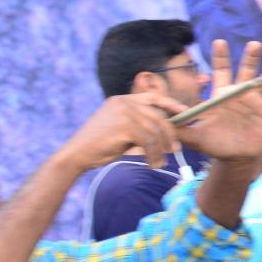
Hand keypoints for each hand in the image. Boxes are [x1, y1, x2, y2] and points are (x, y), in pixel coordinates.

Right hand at [58, 92, 187, 173]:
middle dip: (169, 134)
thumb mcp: (120, 129)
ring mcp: (125, 112)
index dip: (171, 104)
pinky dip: (153, 155)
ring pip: (155, 131)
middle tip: (175, 149)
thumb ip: (138, 125)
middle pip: (158, 116)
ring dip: (160, 150)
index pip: (153, 98)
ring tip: (160, 163)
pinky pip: (148, 141)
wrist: (75, 155)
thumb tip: (164, 132)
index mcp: (123, 100)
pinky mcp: (125, 126)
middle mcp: (125, 102)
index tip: (185, 112)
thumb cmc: (98, 146)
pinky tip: (151, 164)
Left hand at [176, 40, 261, 165]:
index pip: (221, 70)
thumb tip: (158, 119)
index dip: (220, 57)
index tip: (219, 42)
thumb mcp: (194, 136)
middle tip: (254, 44)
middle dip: (251, 56)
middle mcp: (241, 93)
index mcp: (222, 94)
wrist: (234, 158)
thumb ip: (179, 127)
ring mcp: (256, 101)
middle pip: (246, 70)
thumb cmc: (213, 143)